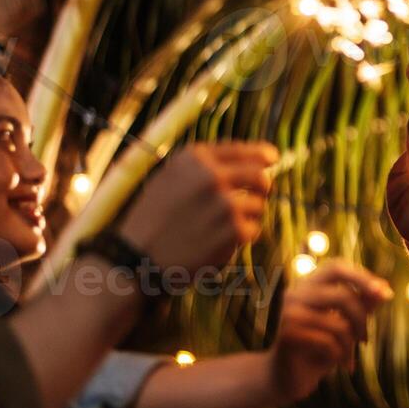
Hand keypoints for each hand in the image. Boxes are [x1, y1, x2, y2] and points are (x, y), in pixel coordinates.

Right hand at [118, 142, 277, 271]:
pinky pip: (252, 230)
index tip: (272, 158)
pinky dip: (239, 239)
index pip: (240, 150)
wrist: (136, 258)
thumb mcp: (169, 179)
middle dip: (263, 186)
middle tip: (260, 194)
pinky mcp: (234, 230)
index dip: (261, 154)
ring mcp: (225, 203)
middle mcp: (212, 176)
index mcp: (194, 158)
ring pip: (257, 206)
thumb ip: (202, 168)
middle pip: (259, 176)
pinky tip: (215, 243)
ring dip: (245, 217)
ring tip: (216, 228)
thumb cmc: (151, 220)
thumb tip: (245, 163)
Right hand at [267, 259, 392, 402]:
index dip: (362, 277)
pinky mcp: (288, 334)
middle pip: (343, 296)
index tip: (386, 293)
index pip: (336, 267)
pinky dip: (339, 355)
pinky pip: (329, 342)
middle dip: (361, 319)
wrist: (290, 378)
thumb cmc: (320, 347)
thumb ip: (361, 305)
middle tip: (365, 339)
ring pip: (339, 324)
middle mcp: (295, 293)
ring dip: (350, 345)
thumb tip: (383, 290)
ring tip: (347, 357)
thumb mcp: (345, 324)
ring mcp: (289, 313)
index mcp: (308, 284)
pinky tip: (336, 363)